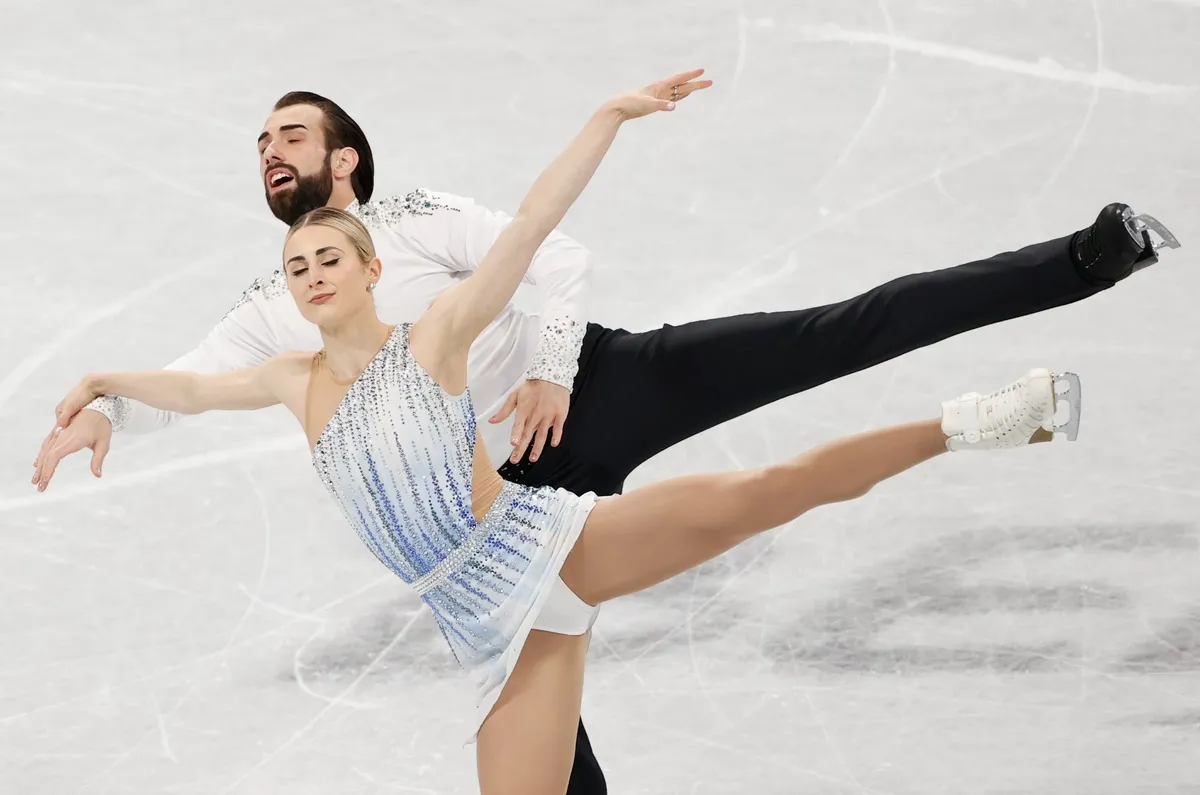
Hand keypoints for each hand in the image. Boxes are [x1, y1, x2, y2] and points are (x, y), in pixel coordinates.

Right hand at [33, 377, 109, 491]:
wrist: (98, 404)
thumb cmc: (102, 424)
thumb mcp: (104, 444)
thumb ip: (98, 460)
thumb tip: (98, 475)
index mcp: (71, 439)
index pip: (54, 457)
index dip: (48, 470)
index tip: (45, 482)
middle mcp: (62, 435)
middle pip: (47, 455)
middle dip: (41, 472)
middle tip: (38, 486)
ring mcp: (59, 432)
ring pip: (45, 450)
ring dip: (40, 464)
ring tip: (36, 478)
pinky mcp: (59, 430)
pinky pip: (47, 443)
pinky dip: (42, 454)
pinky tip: (39, 462)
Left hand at [489, 379, 570, 464]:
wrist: (552, 376)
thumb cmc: (532, 387)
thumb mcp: (515, 395)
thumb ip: (504, 410)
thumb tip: (491, 421)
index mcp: (524, 411)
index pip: (519, 426)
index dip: (516, 435)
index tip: (513, 444)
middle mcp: (535, 415)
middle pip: (528, 435)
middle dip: (521, 449)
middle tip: (516, 460)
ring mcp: (548, 416)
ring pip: (542, 435)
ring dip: (537, 448)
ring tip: (533, 459)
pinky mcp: (559, 415)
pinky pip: (558, 428)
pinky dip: (556, 436)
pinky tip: (553, 444)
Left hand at [605, 68, 712, 120]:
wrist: (619, 108)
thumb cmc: (631, 103)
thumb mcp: (646, 105)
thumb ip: (661, 105)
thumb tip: (674, 106)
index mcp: (660, 86)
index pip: (679, 79)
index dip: (691, 75)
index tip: (703, 71)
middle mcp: (661, 89)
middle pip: (683, 85)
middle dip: (697, 83)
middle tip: (710, 82)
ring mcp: (659, 95)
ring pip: (678, 90)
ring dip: (690, 88)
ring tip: (701, 85)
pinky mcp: (656, 102)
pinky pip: (672, 97)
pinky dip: (680, 95)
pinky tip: (683, 95)